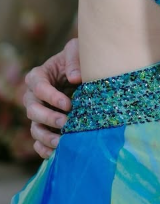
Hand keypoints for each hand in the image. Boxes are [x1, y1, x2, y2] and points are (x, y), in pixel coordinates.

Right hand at [24, 38, 80, 158]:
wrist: (82, 70)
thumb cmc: (78, 57)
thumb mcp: (77, 50)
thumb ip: (74, 59)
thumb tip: (74, 79)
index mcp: (38, 76)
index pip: (38, 87)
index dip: (51, 97)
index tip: (68, 104)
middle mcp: (33, 96)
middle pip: (32, 111)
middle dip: (48, 118)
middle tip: (65, 123)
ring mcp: (38, 113)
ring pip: (34, 128)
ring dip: (46, 137)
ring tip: (62, 142)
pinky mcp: (45, 125)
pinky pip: (38, 141)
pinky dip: (44, 149)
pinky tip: (56, 153)